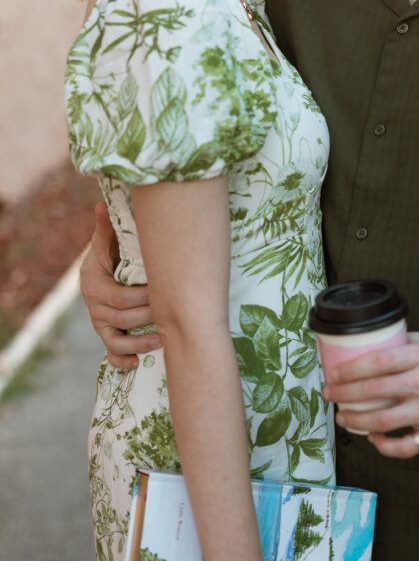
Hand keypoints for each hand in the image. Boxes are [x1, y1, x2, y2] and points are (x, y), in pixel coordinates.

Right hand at [80, 202, 159, 368]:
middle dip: (147, 317)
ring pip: (115, 340)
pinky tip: (138, 363)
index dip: (141, 298)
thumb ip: (106, 227)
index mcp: (94, 283)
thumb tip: (101, 205)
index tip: (163, 293)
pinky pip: (110, 354)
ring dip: (139, 342)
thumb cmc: (111, 253)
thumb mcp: (107, 241)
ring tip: (163, 339)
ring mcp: (99, 323)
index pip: (118, 297)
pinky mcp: (106, 335)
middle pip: (120, 319)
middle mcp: (94, 306)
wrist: (102, 270)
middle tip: (172, 314)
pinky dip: (122, 361)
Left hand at [323, 332, 418, 458]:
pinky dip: (384, 446)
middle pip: (374, 391)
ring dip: (356, 421)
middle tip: (330, 393)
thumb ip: (403, 343)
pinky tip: (373, 437)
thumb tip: (371, 344)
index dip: (350, 369)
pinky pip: (405, 446)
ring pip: (384, 421)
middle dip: (344, 394)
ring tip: (343, 417)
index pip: (378, 361)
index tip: (335, 373)